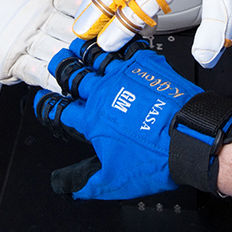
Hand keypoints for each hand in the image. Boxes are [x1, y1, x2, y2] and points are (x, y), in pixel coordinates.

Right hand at [33, 39, 201, 198]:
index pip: (62, 110)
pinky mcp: (147, 65)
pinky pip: (129, 47)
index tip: (43, 101)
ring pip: (97, 56)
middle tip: (56, 62)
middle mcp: (105, 94)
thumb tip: (72, 191)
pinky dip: (120, 43)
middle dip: (61, 68)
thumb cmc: (156, 159)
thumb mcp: (116, 182)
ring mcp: (126, 75)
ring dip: (86, 50)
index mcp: (93, 121)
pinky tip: (119, 41)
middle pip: (74, 76)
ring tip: (79, 45)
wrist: (189, 137)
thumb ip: (90, 185)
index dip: (49, 106)